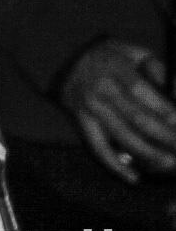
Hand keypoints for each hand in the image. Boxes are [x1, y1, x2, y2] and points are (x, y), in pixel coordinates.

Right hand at [60, 38, 175, 182]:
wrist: (65, 59)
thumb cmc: (109, 57)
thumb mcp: (134, 53)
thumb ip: (159, 70)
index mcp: (116, 69)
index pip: (143, 93)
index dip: (167, 112)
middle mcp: (102, 90)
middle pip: (138, 120)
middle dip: (167, 138)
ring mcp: (90, 109)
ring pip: (123, 138)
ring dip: (150, 156)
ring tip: (172, 165)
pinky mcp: (82, 123)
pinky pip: (98, 148)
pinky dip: (115, 165)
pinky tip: (134, 178)